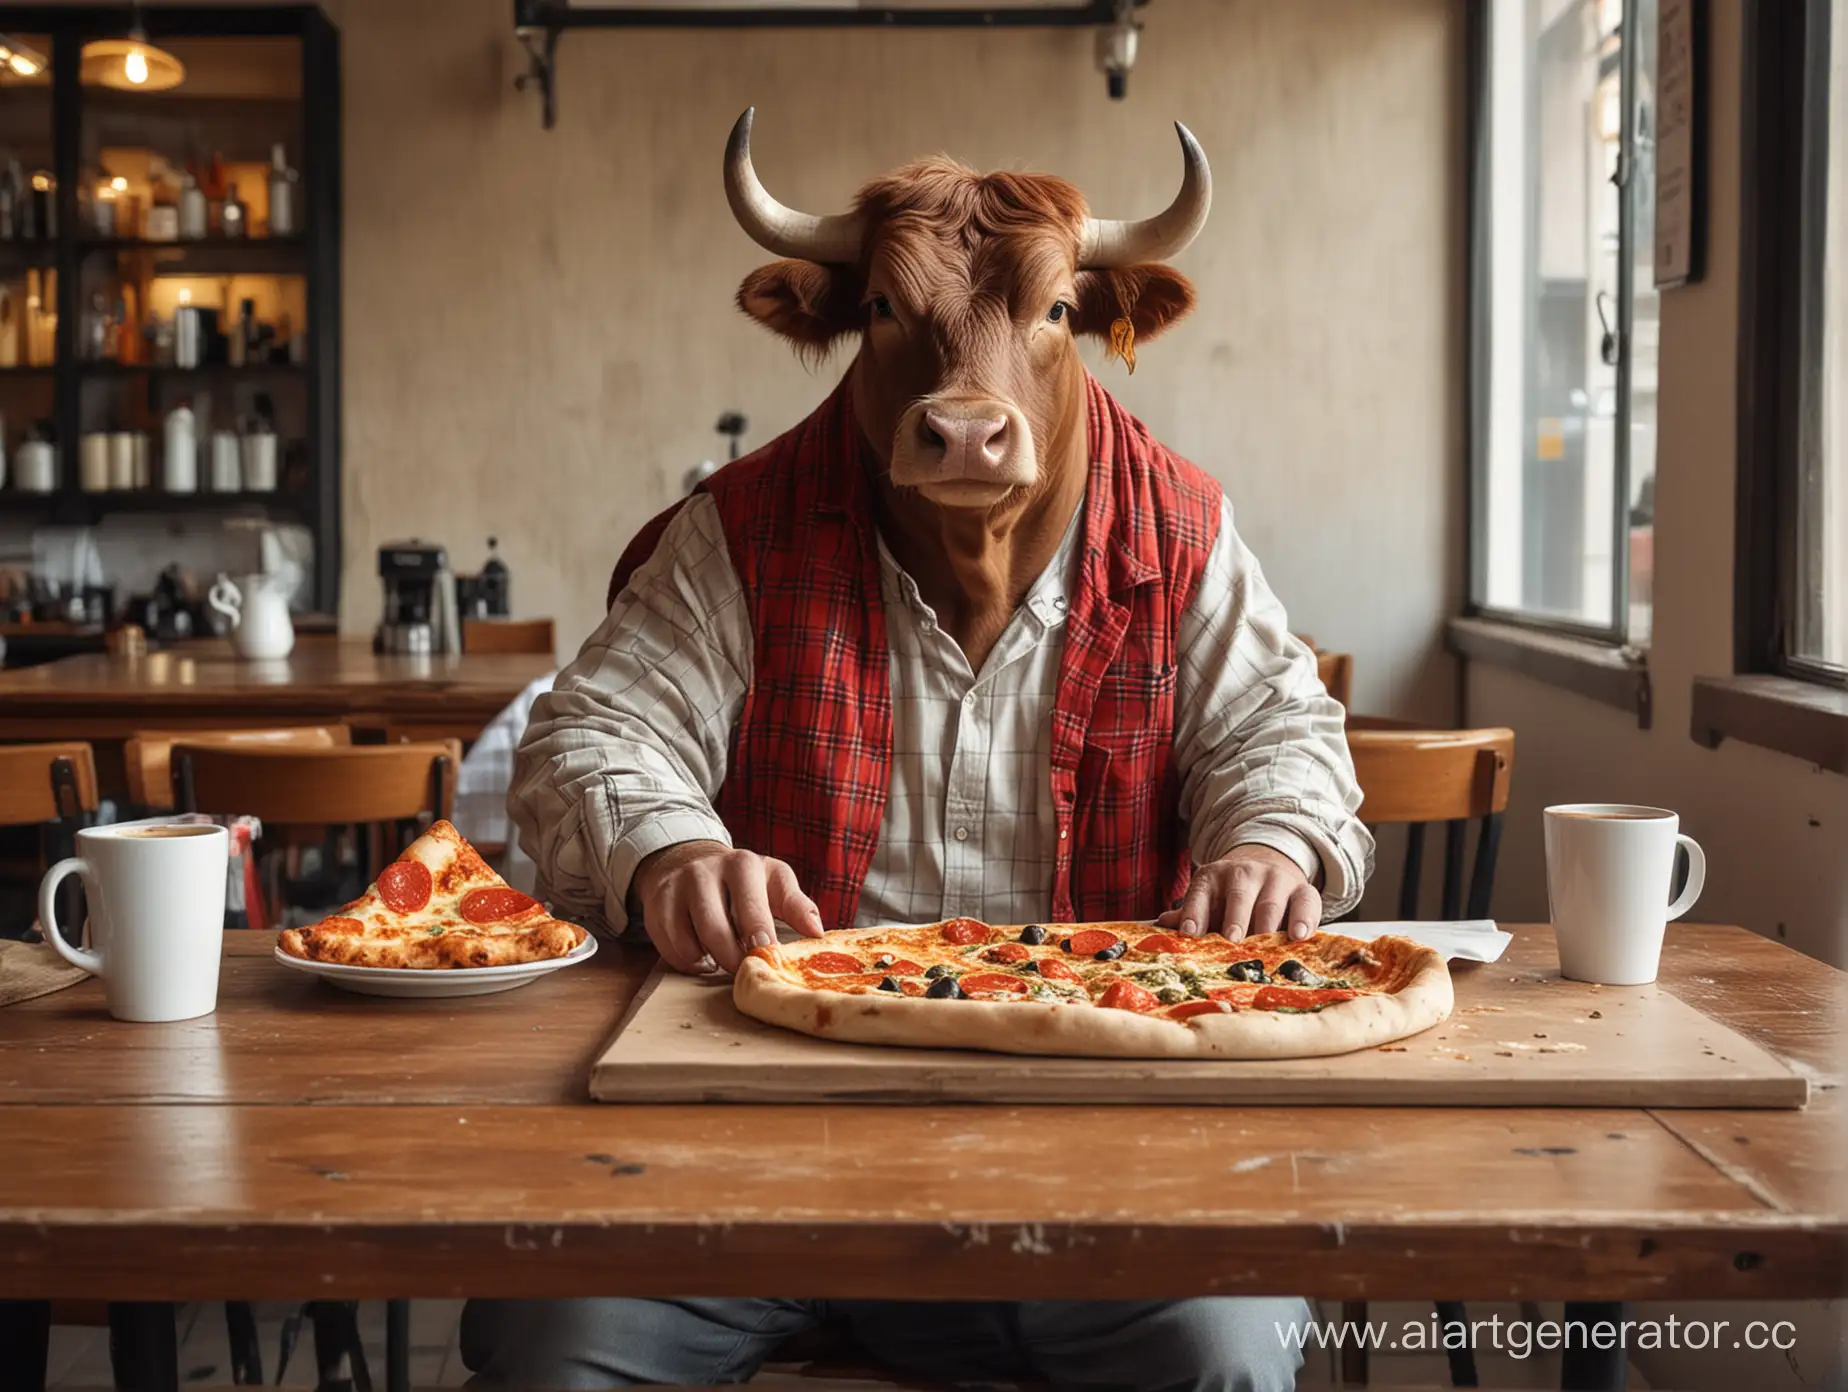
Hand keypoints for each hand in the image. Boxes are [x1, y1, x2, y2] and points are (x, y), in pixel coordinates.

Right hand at [629, 840, 823, 973]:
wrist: (689, 861)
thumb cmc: (743, 881)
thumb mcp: (774, 882)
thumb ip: (797, 905)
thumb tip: (817, 933)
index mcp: (743, 865)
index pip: (752, 907)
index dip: (760, 936)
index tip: (767, 957)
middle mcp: (706, 872)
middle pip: (716, 929)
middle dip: (733, 958)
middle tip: (746, 971)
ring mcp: (677, 888)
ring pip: (691, 942)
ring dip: (710, 961)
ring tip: (725, 959)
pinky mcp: (656, 906)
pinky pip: (670, 948)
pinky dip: (689, 961)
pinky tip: (702, 956)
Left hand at [1155, 845, 1322, 941]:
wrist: (1267, 868)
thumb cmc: (1230, 898)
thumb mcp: (1207, 903)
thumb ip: (1189, 916)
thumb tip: (1162, 925)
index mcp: (1212, 877)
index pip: (1200, 893)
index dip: (1193, 912)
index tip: (1189, 933)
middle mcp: (1243, 873)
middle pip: (1238, 895)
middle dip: (1235, 918)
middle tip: (1232, 941)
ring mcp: (1275, 879)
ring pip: (1271, 901)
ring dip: (1267, 924)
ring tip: (1265, 947)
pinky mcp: (1302, 889)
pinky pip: (1306, 901)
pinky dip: (1304, 919)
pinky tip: (1298, 936)